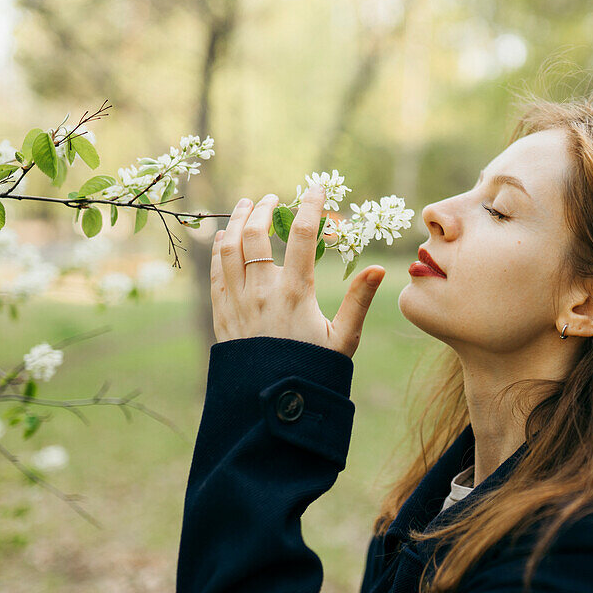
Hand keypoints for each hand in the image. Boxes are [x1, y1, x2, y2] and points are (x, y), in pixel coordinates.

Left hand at [210, 185, 384, 358]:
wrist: (271, 404)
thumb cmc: (313, 371)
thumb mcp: (344, 339)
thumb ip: (359, 300)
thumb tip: (378, 268)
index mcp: (296, 293)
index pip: (304, 236)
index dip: (311, 206)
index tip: (316, 188)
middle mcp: (262, 292)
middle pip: (255, 234)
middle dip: (264, 209)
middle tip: (273, 198)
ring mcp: (238, 302)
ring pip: (229, 248)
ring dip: (237, 222)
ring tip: (246, 207)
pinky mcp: (222, 315)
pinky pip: (215, 272)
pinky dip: (218, 249)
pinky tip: (223, 239)